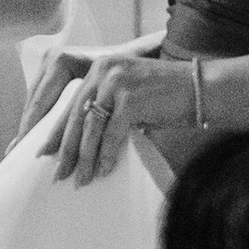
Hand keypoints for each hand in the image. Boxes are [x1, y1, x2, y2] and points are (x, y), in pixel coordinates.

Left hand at [35, 42, 199, 183]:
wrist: (204, 88)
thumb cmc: (168, 98)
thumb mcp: (130, 98)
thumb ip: (107, 110)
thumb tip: (82, 144)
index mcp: (100, 68)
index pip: (72, 103)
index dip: (57, 132)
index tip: (44, 154)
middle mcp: (104, 70)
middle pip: (76, 117)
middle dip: (66, 150)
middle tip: (57, 174)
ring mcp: (117, 82)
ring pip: (91, 128)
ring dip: (84, 159)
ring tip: (79, 180)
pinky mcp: (130, 98)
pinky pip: (112, 134)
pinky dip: (106, 156)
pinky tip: (103, 172)